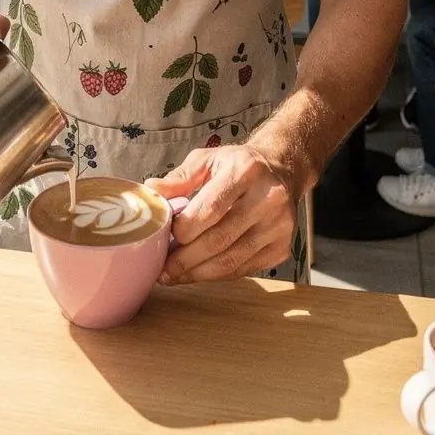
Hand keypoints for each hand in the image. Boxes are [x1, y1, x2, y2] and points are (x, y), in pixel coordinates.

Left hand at [146, 144, 295, 282]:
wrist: (281, 170)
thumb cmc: (238, 165)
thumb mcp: (208, 159)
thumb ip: (180, 177)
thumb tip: (152, 190)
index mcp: (246, 171)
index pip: (211, 209)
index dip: (184, 229)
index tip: (164, 236)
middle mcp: (268, 199)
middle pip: (220, 239)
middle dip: (186, 259)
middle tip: (163, 268)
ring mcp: (279, 226)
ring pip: (232, 261)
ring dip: (198, 273)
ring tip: (175, 275)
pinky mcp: (282, 248)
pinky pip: (244, 269)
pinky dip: (217, 275)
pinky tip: (199, 273)